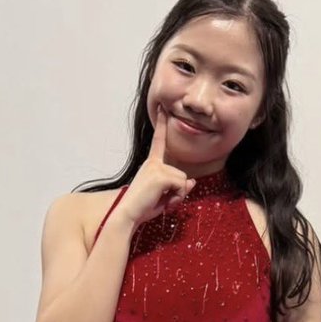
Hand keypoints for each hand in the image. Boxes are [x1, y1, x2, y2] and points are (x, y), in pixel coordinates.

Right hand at [116, 103, 196, 226]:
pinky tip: (163, 201)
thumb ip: (178, 189)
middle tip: (162, 201)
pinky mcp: (160, 175)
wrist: (128, 214)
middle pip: (181, 175)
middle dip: (177, 191)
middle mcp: (153, 163)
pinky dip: (176, 197)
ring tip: (161, 201)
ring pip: (182, 180)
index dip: (161, 124)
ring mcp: (156, 167)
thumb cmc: (142, 208)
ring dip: (177, 195)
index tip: (162, 107)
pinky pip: (181, 185)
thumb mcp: (164, 197)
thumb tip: (193, 182)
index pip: (158, 142)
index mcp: (150, 165)